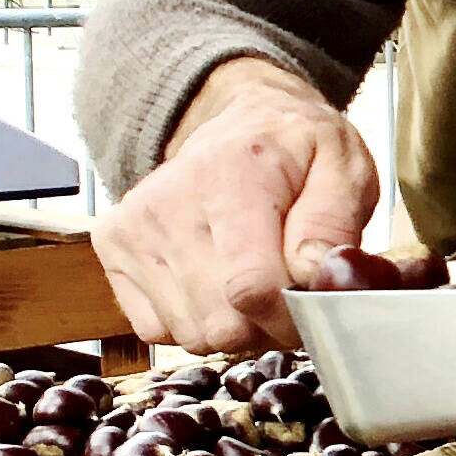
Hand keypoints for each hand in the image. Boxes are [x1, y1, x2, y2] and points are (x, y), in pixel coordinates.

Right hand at [92, 57, 378, 351]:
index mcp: (232, 177)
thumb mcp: (344, 169)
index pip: (251, 287)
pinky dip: (192, 319)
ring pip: (191, 334)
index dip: (291, 316)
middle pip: (221, 323)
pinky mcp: (112, 250)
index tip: (311, 302)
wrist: (236, 122)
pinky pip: (157, 331)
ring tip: (249, 278)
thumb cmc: (295, 151)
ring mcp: (134, 229)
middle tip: (284, 287)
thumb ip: (332, 226)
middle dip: (265, 324)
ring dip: (230, 324)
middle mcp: (169, 203)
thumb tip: (314, 277)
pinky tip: (210, 280)